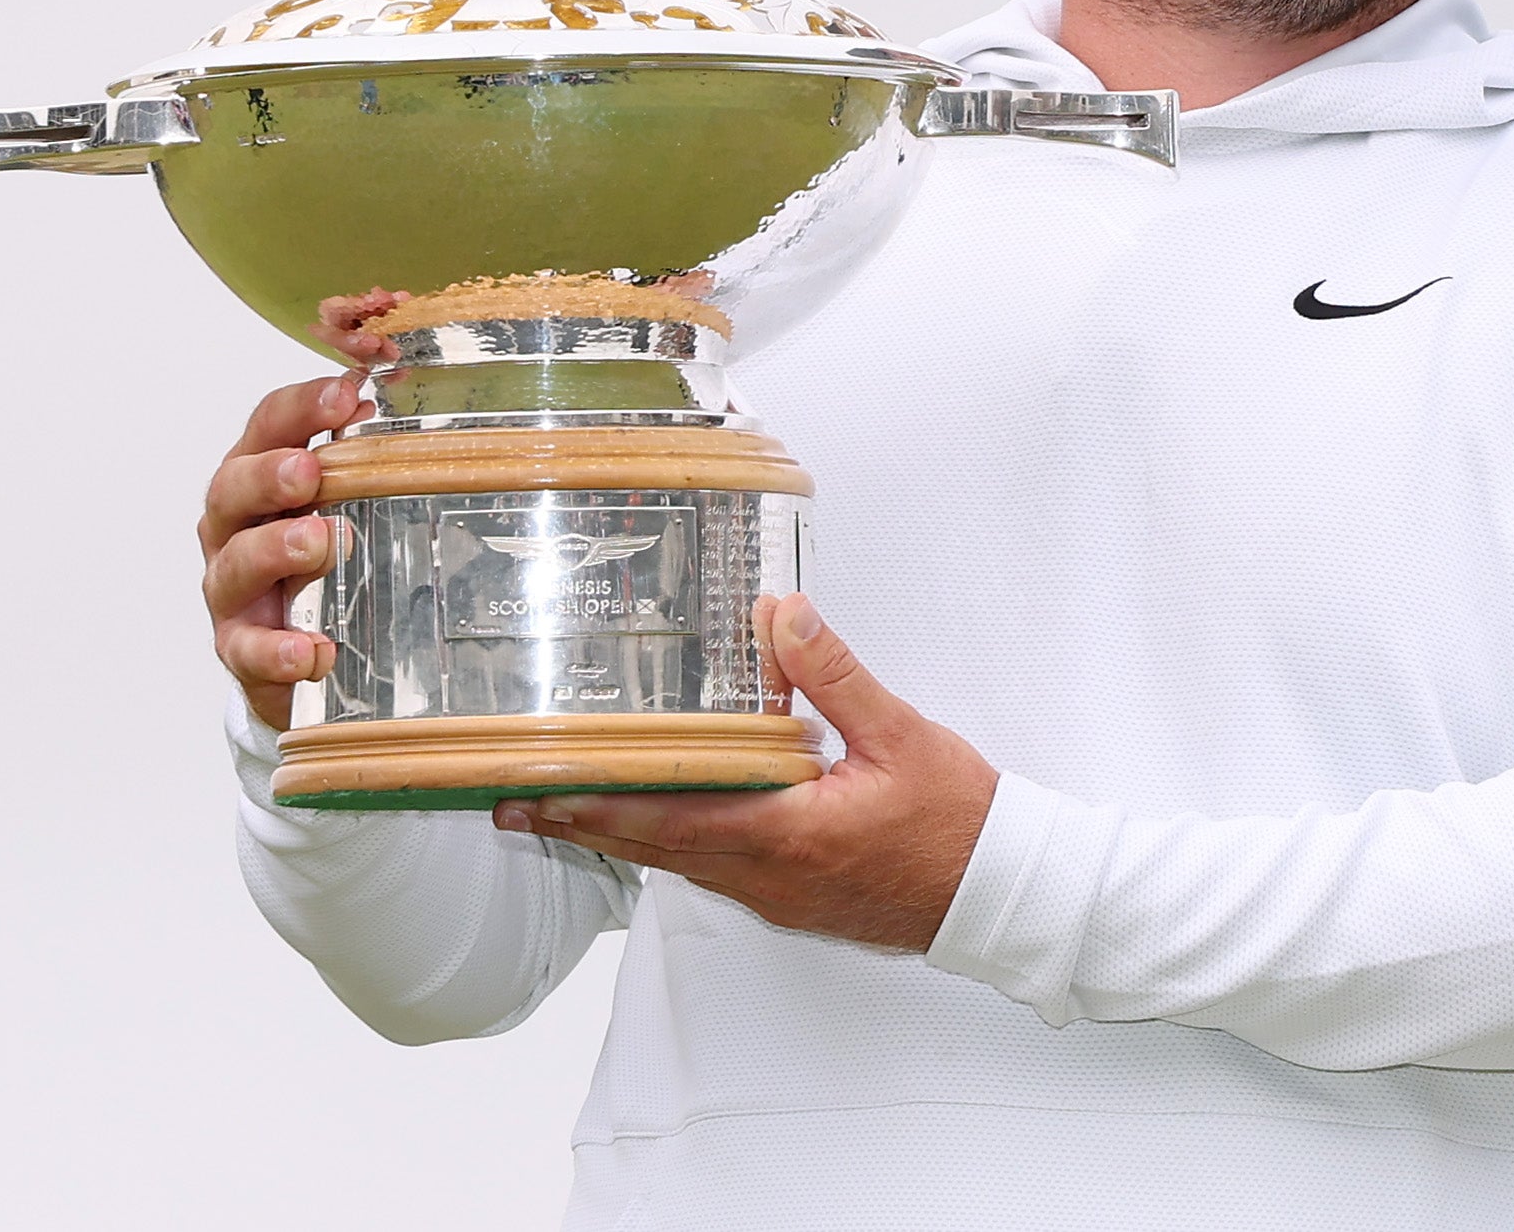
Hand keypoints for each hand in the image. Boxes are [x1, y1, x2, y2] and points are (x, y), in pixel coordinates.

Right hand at [199, 373, 363, 727]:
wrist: (289, 650)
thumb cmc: (310, 561)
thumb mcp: (335, 505)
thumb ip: (359, 460)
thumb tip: (392, 404)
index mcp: (260, 482)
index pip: (269, 429)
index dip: (301, 408)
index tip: (344, 394)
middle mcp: (235, 530)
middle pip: (232, 489)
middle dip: (268, 475)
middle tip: (307, 471)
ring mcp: (233, 591)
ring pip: (235, 565)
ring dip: (273, 550)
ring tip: (316, 543)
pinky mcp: (241, 650)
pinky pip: (249, 650)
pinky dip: (277, 650)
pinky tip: (312, 652)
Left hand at [498, 594, 998, 952]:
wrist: (997, 892)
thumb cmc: (957, 819)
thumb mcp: (899, 732)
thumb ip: (834, 674)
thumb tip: (784, 614)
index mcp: (786, 834)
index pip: (667, 821)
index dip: (594, 807)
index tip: (536, 793)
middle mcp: (768, 876)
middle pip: (654, 850)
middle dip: (583, 824)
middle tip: (516, 804)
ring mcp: (777, 896)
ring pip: (681, 864)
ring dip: (624, 835)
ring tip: (570, 806)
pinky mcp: (792, 900)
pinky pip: (714, 870)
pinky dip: (672, 844)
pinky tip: (663, 818)